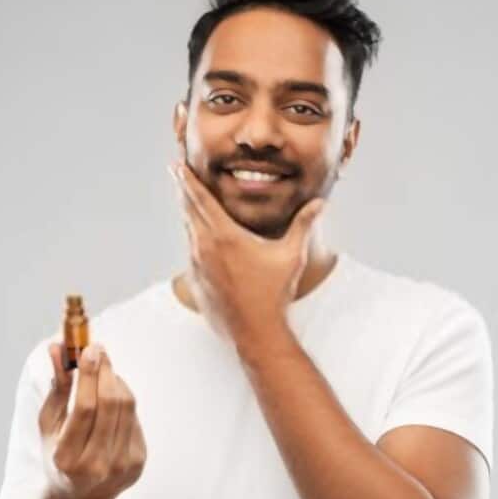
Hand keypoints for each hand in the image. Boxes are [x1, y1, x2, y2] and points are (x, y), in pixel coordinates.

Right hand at [38, 341, 146, 498]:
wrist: (81, 498)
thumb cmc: (59, 456)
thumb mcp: (49, 426)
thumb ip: (56, 387)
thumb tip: (56, 348)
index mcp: (68, 458)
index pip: (85, 408)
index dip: (89, 375)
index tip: (89, 349)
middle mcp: (97, 465)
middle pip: (111, 404)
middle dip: (105, 371)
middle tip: (99, 351)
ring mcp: (122, 465)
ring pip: (127, 407)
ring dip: (116, 381)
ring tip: (104, 371)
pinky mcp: (138, 462)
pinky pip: (135, 418)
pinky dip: (124, 400)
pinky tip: (112, 397)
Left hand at [170, 159, 325, 346]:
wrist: (255, 331)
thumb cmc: (274, 293)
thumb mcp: (291, 256)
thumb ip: (303, 225)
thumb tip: (320, 203)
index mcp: (224, 236)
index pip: (200, 199)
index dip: (187, 180)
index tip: (177, 166)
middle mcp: (205, 247)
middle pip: (188, 211)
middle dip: (184, 191)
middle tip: (178, 175)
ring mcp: (197, 266)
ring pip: (188, 231)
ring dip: (189, 215)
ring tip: (189, 202)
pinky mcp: (195, 281)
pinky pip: (191, 252)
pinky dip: (194, 239)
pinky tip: (200, 239)